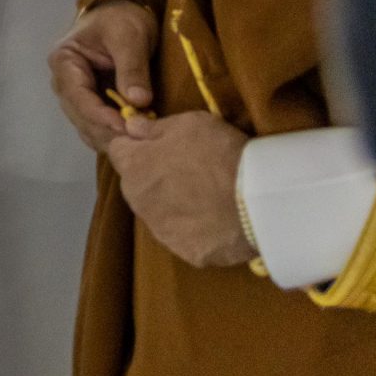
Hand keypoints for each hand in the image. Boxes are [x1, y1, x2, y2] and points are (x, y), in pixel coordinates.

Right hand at [49, 0, 159, 153]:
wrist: (125, 11)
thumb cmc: (122, 17)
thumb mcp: (129, 36)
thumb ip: (132, 67)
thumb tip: (138, 102)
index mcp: (64, 61)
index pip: (77, 96)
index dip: (99, 116)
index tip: (126, 127)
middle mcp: (64, 83)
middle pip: (80, 116)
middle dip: (107, 131)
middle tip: (138, 140)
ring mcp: (77, 96)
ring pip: (88, 127)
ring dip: (111, 137)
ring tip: (140, 141)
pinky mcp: (93, 104)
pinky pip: (99, 127)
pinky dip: (115, 135)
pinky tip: (136, 137)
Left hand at [105, 110, 253, 267]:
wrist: (257, 201)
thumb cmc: (220, 153)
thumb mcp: (188, 123)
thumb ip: (154, 128)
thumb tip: (132, 129)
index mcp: (133, 166)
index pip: (119, 151)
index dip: (137, 145)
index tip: (159, 145)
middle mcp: (138, 201)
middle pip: (137, 184)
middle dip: (153, 176)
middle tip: (189, 171)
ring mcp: (160, 230)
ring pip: (157, 212)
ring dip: (172, 204)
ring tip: (206, 196)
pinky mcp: (184, 252)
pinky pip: (182, 237)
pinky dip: (194, 229)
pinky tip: (215, 219)